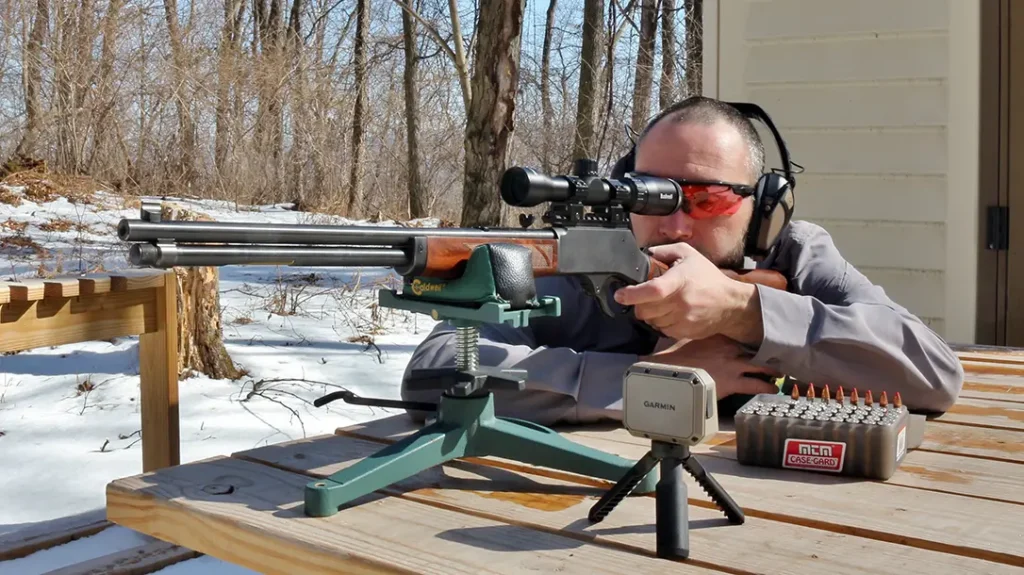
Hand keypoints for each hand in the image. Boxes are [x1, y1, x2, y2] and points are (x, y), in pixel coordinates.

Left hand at [614, 242, 763, 344]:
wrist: (730, 304)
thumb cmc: (707, 277)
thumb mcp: (688, 254)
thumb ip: (664, 251)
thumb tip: (644, 255)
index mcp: (680, 280)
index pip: (653, 290)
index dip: (632, 294)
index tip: (619, 295)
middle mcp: (681, 302)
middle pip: (645, 309)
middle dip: (639, 303)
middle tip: (645, 297)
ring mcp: (682, 319)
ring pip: (651, 321)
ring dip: (650, 314)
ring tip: (662, 303)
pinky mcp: (684, 332)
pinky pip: (661, 330)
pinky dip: (660, 323)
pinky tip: (670, 313)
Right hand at [641, 335, 781, 398]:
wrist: (670, 374)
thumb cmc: (673, 358)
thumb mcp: (684, 340)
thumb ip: (696, 336)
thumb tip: (692, 333)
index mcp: (718, 336)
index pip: (741, 334)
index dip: (752, 338)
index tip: (759, 339)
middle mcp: (729, 348)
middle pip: (755, 348)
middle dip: (767, 353)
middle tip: (776, 356)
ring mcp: (732, 365)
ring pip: (760, 366)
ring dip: (771, 370)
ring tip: (779, 373)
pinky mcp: (732, 383)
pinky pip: (755, 384)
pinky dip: (766, 386)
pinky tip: (772, 389)